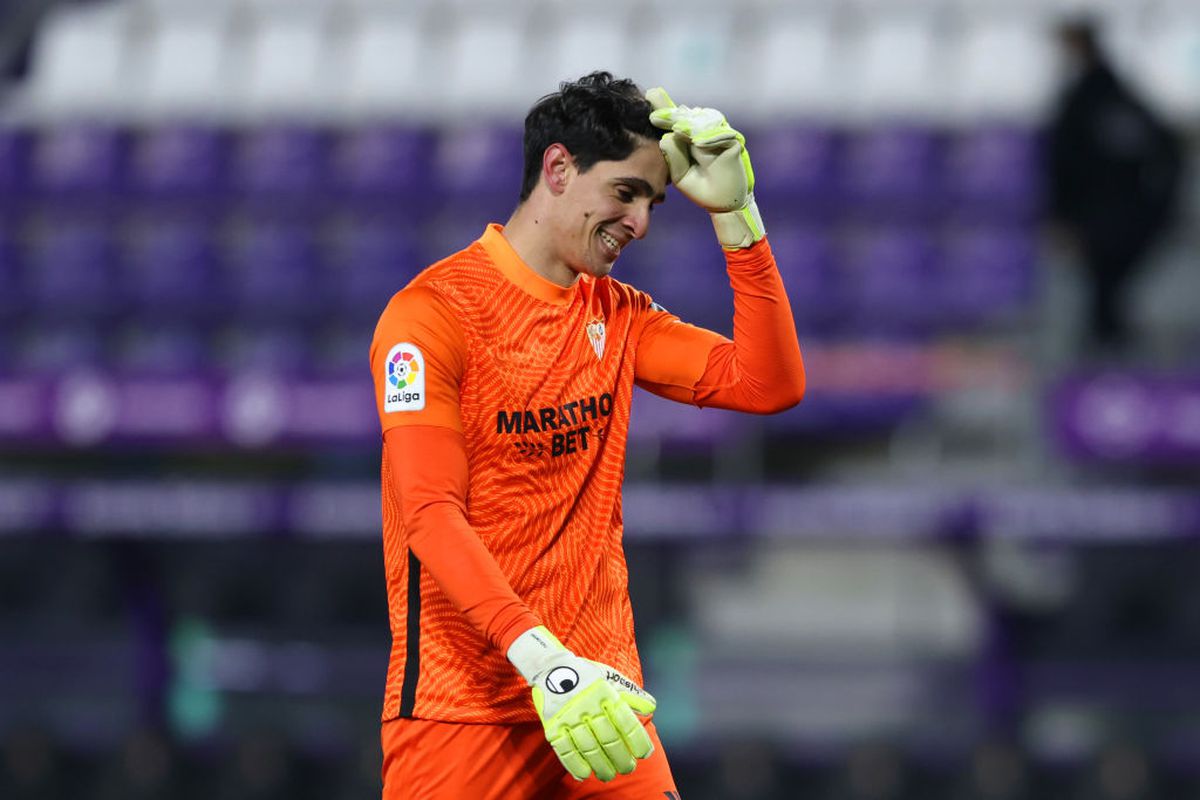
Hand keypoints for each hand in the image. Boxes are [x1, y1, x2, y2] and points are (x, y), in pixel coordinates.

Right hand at [508, 626, 655, 781]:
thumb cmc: (586, 675)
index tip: (644, 754)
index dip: (637, 741)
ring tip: (609, 775)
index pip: (626, 722)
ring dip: (601, 765)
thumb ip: (631, 693)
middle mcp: (588, 705)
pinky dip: (575, 764)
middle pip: (609, 739)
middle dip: (621, 758)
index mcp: (605, 693)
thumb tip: (651, 707)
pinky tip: (585, 773)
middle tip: (628, 768)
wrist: (550, 666)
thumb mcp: (610, 676)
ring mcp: (569, 716)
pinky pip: (565, 750)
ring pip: (589, 748)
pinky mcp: (552, 726)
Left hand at [646, 86, 764, 247]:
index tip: (649, 95)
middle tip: (656, 116)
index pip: (674, 117)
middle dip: (672, 114)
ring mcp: (717, 133)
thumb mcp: (680, 173)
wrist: (722, 203)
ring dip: (690, 124)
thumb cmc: (699, 186)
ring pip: (703, 121)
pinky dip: (711, 137)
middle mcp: (701, 130)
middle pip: (686, 115)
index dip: (663, 106)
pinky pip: (721, 135)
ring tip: (677, 128)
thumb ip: (673, 156)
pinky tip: (698, 142)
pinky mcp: (733, 141)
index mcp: (686, 135)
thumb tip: (666, 137)